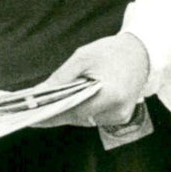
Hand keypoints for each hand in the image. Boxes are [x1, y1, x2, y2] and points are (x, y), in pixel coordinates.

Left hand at [32, 33, 149, 128]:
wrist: (141, 52)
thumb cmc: (110, 51)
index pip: (73, 112)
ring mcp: (121, 117)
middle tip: (28, 113)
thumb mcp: (82, 58)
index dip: (49, 115)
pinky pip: (93, 117)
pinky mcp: (121, 117)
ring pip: (84, 120)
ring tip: (41, 108)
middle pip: (77, 118)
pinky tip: (63, 105)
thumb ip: (61, 77)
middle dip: (53, 114)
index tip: (29, 117)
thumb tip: (38, 93)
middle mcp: (117, 112)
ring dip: (65, 112)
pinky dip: (78, 111)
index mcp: (110, 95)